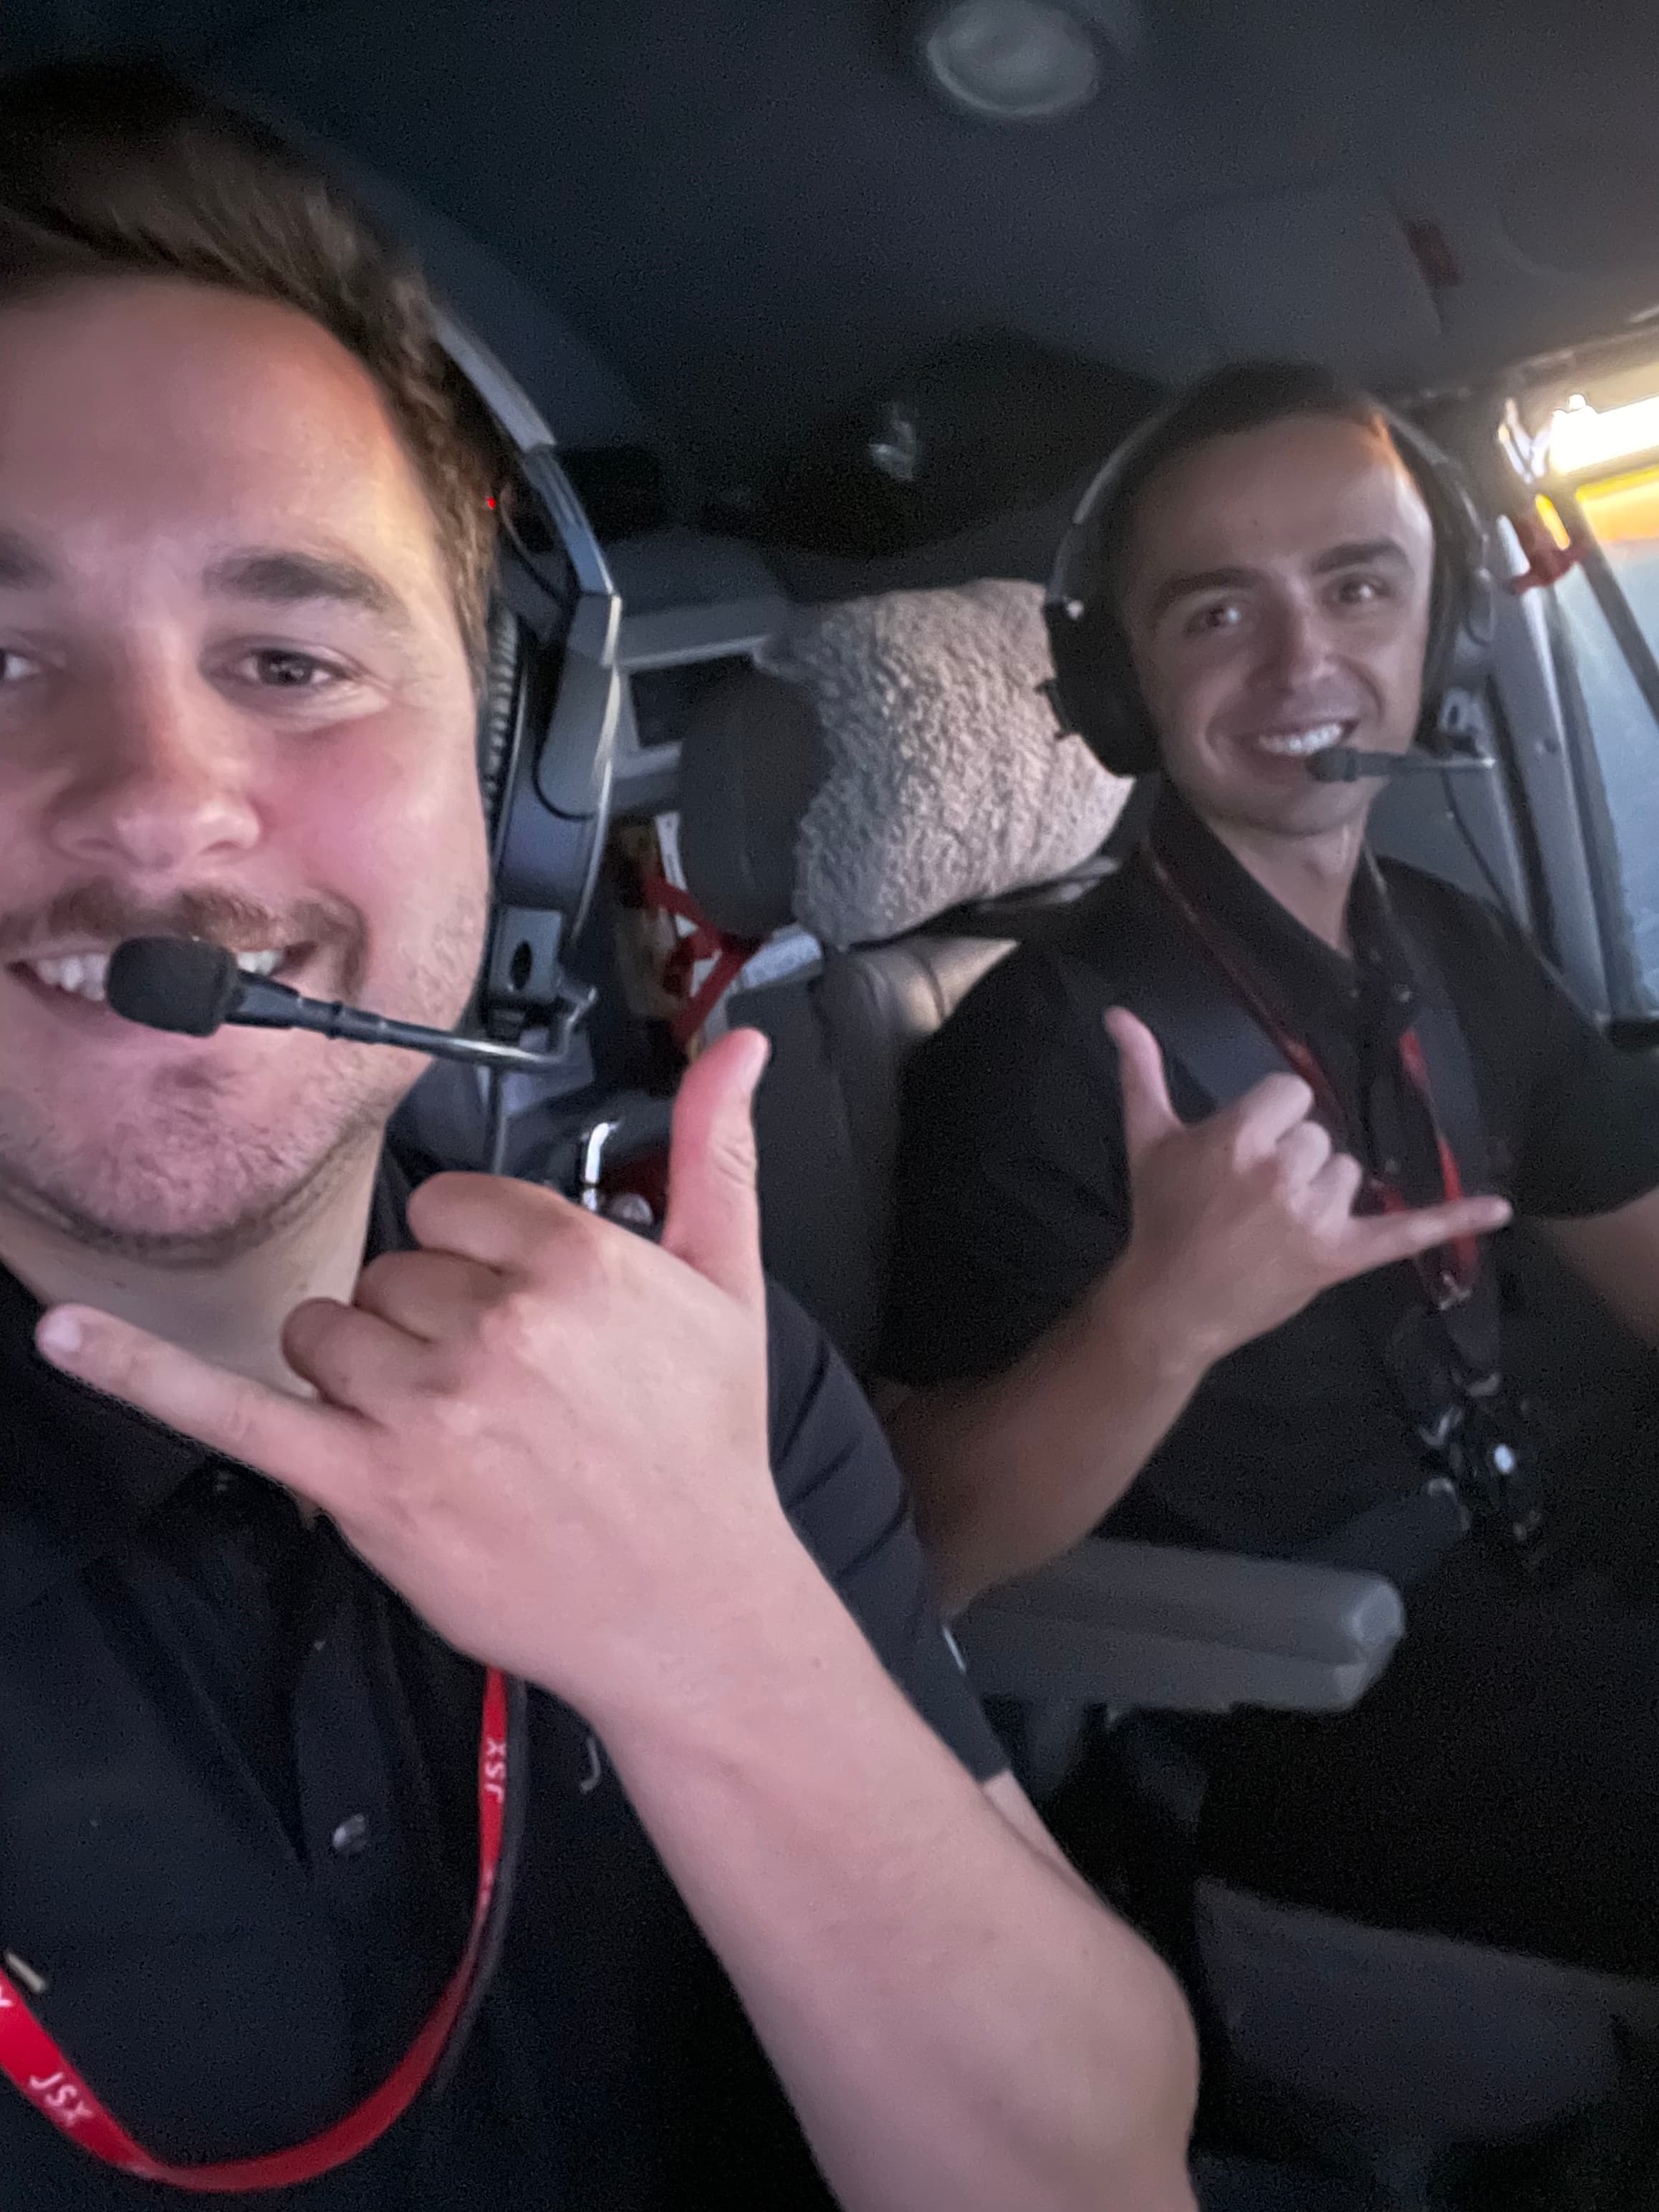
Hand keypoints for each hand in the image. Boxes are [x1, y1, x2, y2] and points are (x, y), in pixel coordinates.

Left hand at [35, 1030, 804, 1721]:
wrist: (693, 1608)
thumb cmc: (705, 1452)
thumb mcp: (727, 1287)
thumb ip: (713, 1152)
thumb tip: (736, 1046)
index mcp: (574, 1263)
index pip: (453, 1207)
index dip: (474, 1258)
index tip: (511, 1309)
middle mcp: (495, 1327)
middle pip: (390, 1272)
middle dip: (428, 1324)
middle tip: (501, 1393)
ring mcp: (424, 1408)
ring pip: (326, 1331)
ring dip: (362, 1372)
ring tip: (444, 1428)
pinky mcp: (369, 1487)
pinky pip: (234, 1411)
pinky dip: (140, 1372)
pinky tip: (66, 1336)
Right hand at [1103, 1009, 1510, 1367]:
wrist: (1168, 1304)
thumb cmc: (1159, 1216)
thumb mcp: (1146, 1138)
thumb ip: (1141, 1070)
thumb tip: (1119, 1014)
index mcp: (1240, 1137)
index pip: (1290, 1095)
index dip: (1269, 1118)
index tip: (1242, 1151)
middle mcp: (1283, 1171)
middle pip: (1320, 1135)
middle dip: (1291, 1158)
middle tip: (1249, 1197)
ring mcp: (1315, 1216)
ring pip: (1348, 1172)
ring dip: (1322, 1190)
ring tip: (1277, 1222)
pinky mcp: (1341, 1256)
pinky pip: (1405, 1231)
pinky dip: (1454, 1219)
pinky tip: (1500, 1209)